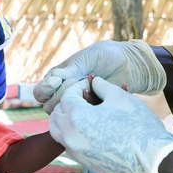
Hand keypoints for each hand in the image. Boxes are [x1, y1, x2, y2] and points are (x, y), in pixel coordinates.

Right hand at [34, 39, 165, 112]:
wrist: (131, 64)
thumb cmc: (106, 56)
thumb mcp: (86, 58)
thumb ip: (69, 70)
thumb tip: (52, 79)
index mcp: (58, 78)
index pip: (41, 92)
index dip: (45, 90)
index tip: (57, 82)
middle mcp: (65, 92)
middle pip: (51, 105)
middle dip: (64, 94)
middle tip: (81, 81)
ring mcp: (80, 103)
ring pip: (68, 113)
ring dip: (78, 101)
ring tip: (92, 88)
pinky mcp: (94, 111)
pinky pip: (88, 116)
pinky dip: (94, 105)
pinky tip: (104, 94)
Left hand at [50, 77, 172, 172]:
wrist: (153, 160)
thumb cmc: (138, 126)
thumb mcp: (120, 97)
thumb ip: (102, 86)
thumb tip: (94, 82)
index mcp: (76, 117)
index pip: (67, 95)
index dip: (79, 86)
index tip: (91, 83)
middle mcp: (69, 136)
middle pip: (57, 113)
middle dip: (69, 101)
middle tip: (85, 96)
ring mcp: (75, 151)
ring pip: (58, 130)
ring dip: (66, 118)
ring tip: (84, 110)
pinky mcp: (83, 161)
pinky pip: (68, 143)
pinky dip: (72, 132)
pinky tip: (90, 126)